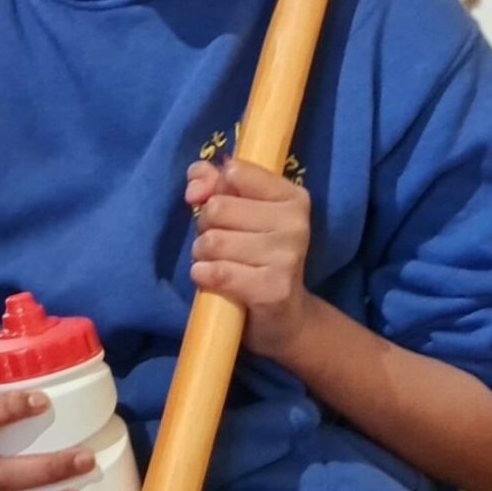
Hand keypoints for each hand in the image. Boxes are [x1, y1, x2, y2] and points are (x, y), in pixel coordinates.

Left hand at [185, 155, 317, 360]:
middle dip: (206, 228)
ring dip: (203, 255)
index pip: (234, 172)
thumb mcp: (238, 213)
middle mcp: (296, 223)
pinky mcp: (273, 288)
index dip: (214, 190)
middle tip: (221, 246)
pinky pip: (217, 272)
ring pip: (212, 241)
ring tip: (220, 265)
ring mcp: (288, 256)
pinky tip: (214, 281)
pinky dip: (204, 276)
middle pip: (217, 208)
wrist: (283, 319)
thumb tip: (195, 184)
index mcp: (292, 197)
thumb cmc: (254, 258)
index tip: (220, 210)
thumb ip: (213, 184)